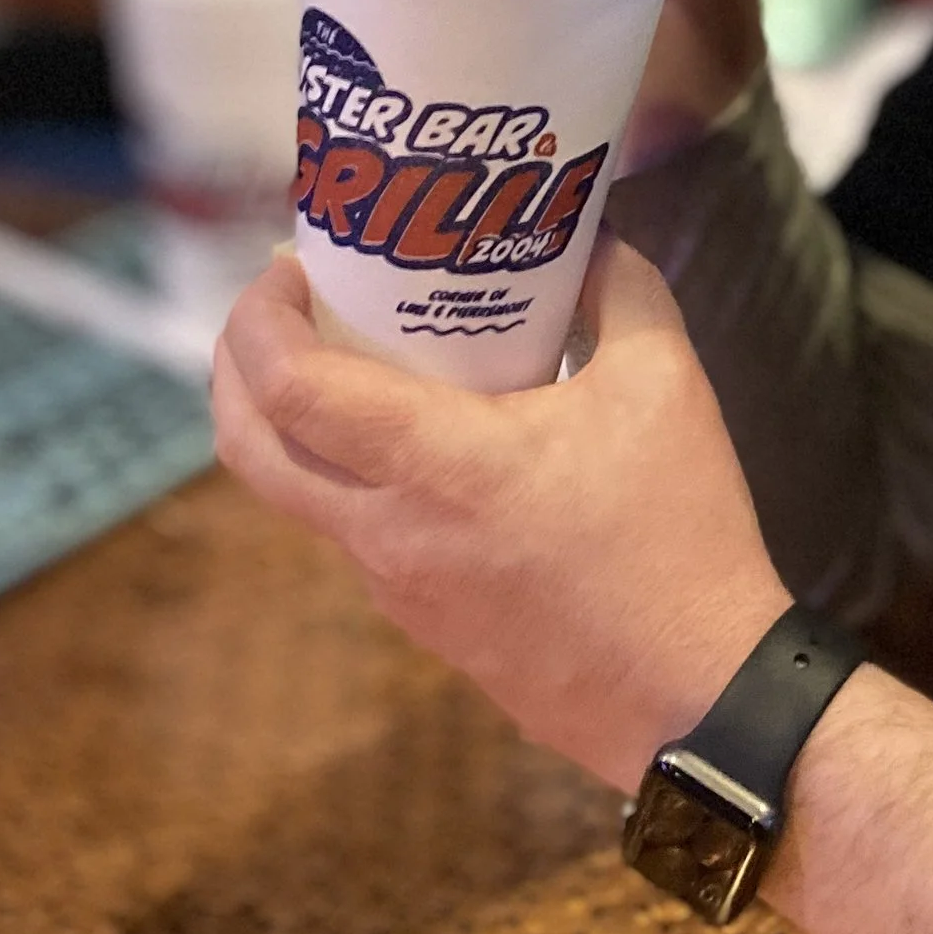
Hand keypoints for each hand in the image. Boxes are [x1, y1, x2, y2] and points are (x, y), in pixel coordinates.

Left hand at [211, 245, 792, 791]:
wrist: (697, 696)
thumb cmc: (679, 535)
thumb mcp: (666, 385)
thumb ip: (621, 292)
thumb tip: (592, 238)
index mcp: (438, 467)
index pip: (289, 389)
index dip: (258, 319)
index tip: (285, 266)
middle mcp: (391, 534)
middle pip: (248, 449)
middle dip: (235, 366)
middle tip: (276, 309)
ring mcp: (400, 590)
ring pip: (298, 497)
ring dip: (294, 424)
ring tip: (352, 363)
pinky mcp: (425, 625)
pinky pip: (356, 536)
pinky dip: (352, 475)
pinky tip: (422, 446)